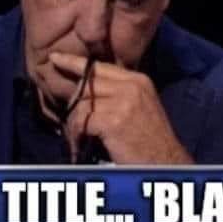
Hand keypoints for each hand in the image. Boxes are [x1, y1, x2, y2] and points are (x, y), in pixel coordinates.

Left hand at [49, 52, 193, 164]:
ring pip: (81, 103)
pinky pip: (81, 121)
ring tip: (76, 138)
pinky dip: (76, 135)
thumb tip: (87, 91)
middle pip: (87, 83)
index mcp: (138, 81)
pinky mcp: (114, 121)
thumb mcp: (141, 107)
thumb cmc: (151, 141)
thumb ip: (119, 94)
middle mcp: (131, 86)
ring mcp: (123, 102)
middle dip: (72, 100)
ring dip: (74, 123)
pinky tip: (79, 145)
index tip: (56, 58)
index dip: (75, 62)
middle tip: (67, 119)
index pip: (100, 67)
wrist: (166, 163)